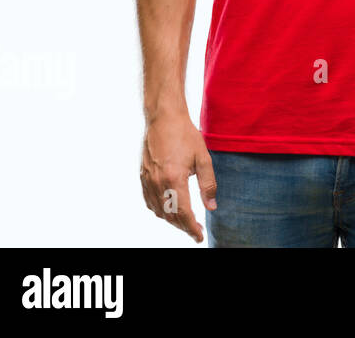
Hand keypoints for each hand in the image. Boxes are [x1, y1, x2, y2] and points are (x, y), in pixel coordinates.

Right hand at [139, 111, 216, 242]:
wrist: (164, 119)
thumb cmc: (186, 135)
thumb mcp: (203, 158)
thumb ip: (208, 184)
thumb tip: (212, 206)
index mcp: (174, 179)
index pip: (183, 213)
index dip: (192, 228)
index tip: (199, 236)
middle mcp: (158, 183)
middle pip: (169, 215)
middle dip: (183, 227)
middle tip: (195, 231)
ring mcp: (148, 180)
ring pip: (158, 210)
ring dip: (171, 220)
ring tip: (185, 222)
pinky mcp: (142, 176)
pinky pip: (149, 201)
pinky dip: (159, 210)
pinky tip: (169, 210)